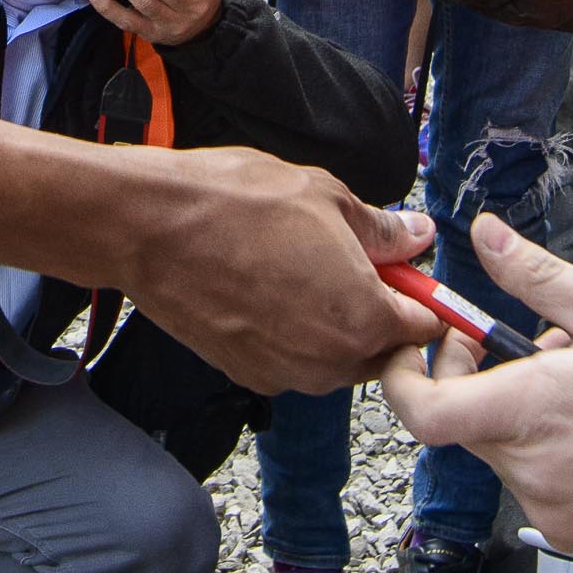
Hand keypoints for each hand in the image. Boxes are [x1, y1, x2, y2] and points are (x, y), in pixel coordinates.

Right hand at [122, 153, 437, 395]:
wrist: (150, 228)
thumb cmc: (238, 203)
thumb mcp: (327, 198)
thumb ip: (383, 230)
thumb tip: (418, 236)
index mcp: (364, 320)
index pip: (422, 325)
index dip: (417, 293)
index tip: (400, 268)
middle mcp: (329, 362)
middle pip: (382, 350)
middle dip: (377, 313)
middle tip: (349, 261)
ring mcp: (285, 374)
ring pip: (335, 359)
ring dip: (333, 325)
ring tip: (299, 268)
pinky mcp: (246, 373)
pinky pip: (292, 361)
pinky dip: (291, 334)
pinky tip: (266, 287)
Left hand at [377, 218, 572, 570]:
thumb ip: (539, 278)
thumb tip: (488, 238)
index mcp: (529, 409)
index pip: (421, 408)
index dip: (404, 376)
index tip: (427, 344)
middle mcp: (527, 465)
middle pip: (464, 420)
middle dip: (483, 379)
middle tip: (537, 348)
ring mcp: (546, 505)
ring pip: (503, 448)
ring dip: (524, 414)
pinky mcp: (567, 531)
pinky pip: (535, 480)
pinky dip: (550, 451)